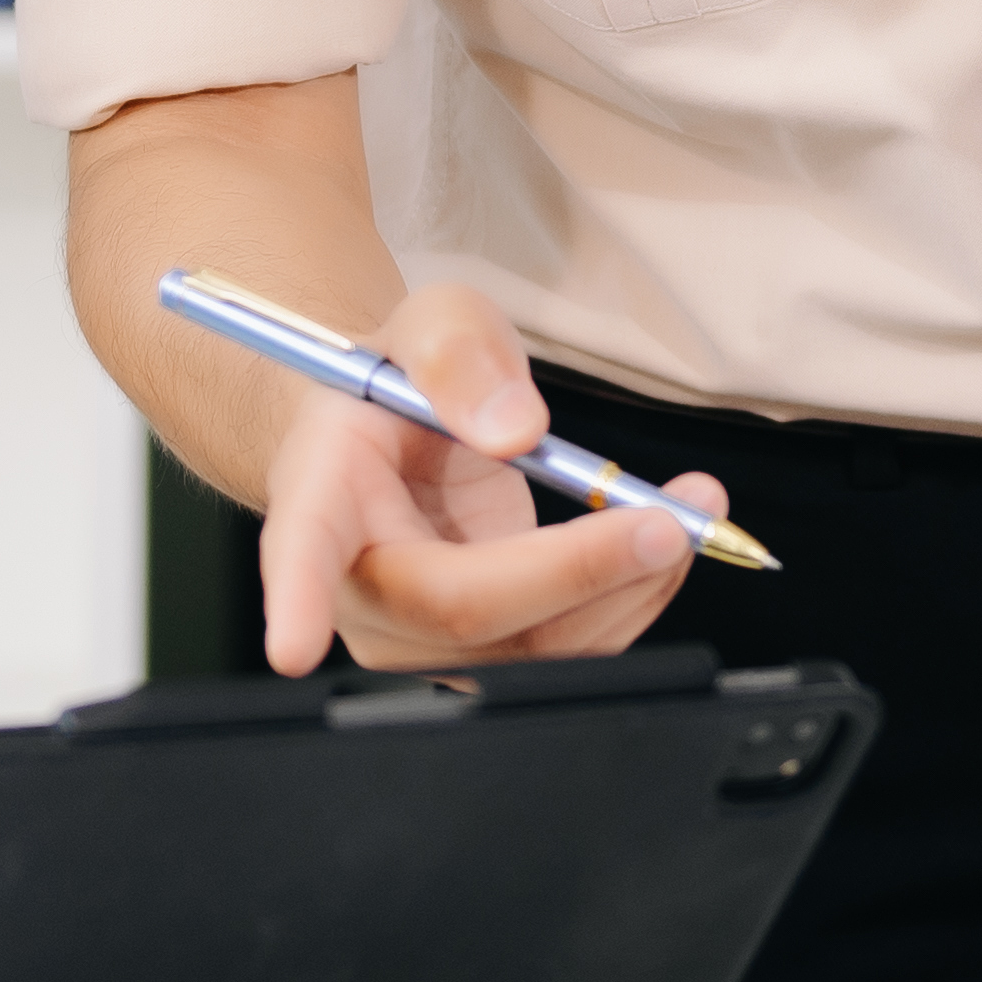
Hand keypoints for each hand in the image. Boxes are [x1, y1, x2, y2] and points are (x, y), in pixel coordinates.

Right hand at [250, 281, 724, 675]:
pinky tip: (660, 541)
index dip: (297, 599)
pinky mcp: (485, 656)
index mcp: (320, 498)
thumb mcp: (431, 325)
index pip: (301, 554)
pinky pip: (568, 650)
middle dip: (576, 572)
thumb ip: (460, 355)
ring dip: (629, 586)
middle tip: (667, 521)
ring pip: (532, 646)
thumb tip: (516, 430)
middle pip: (462, 610)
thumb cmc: (399, 388)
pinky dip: (632, 597)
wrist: (391, 443)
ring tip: (691, 508)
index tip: (291, 645)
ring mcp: (422, 641)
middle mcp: (362, 591)